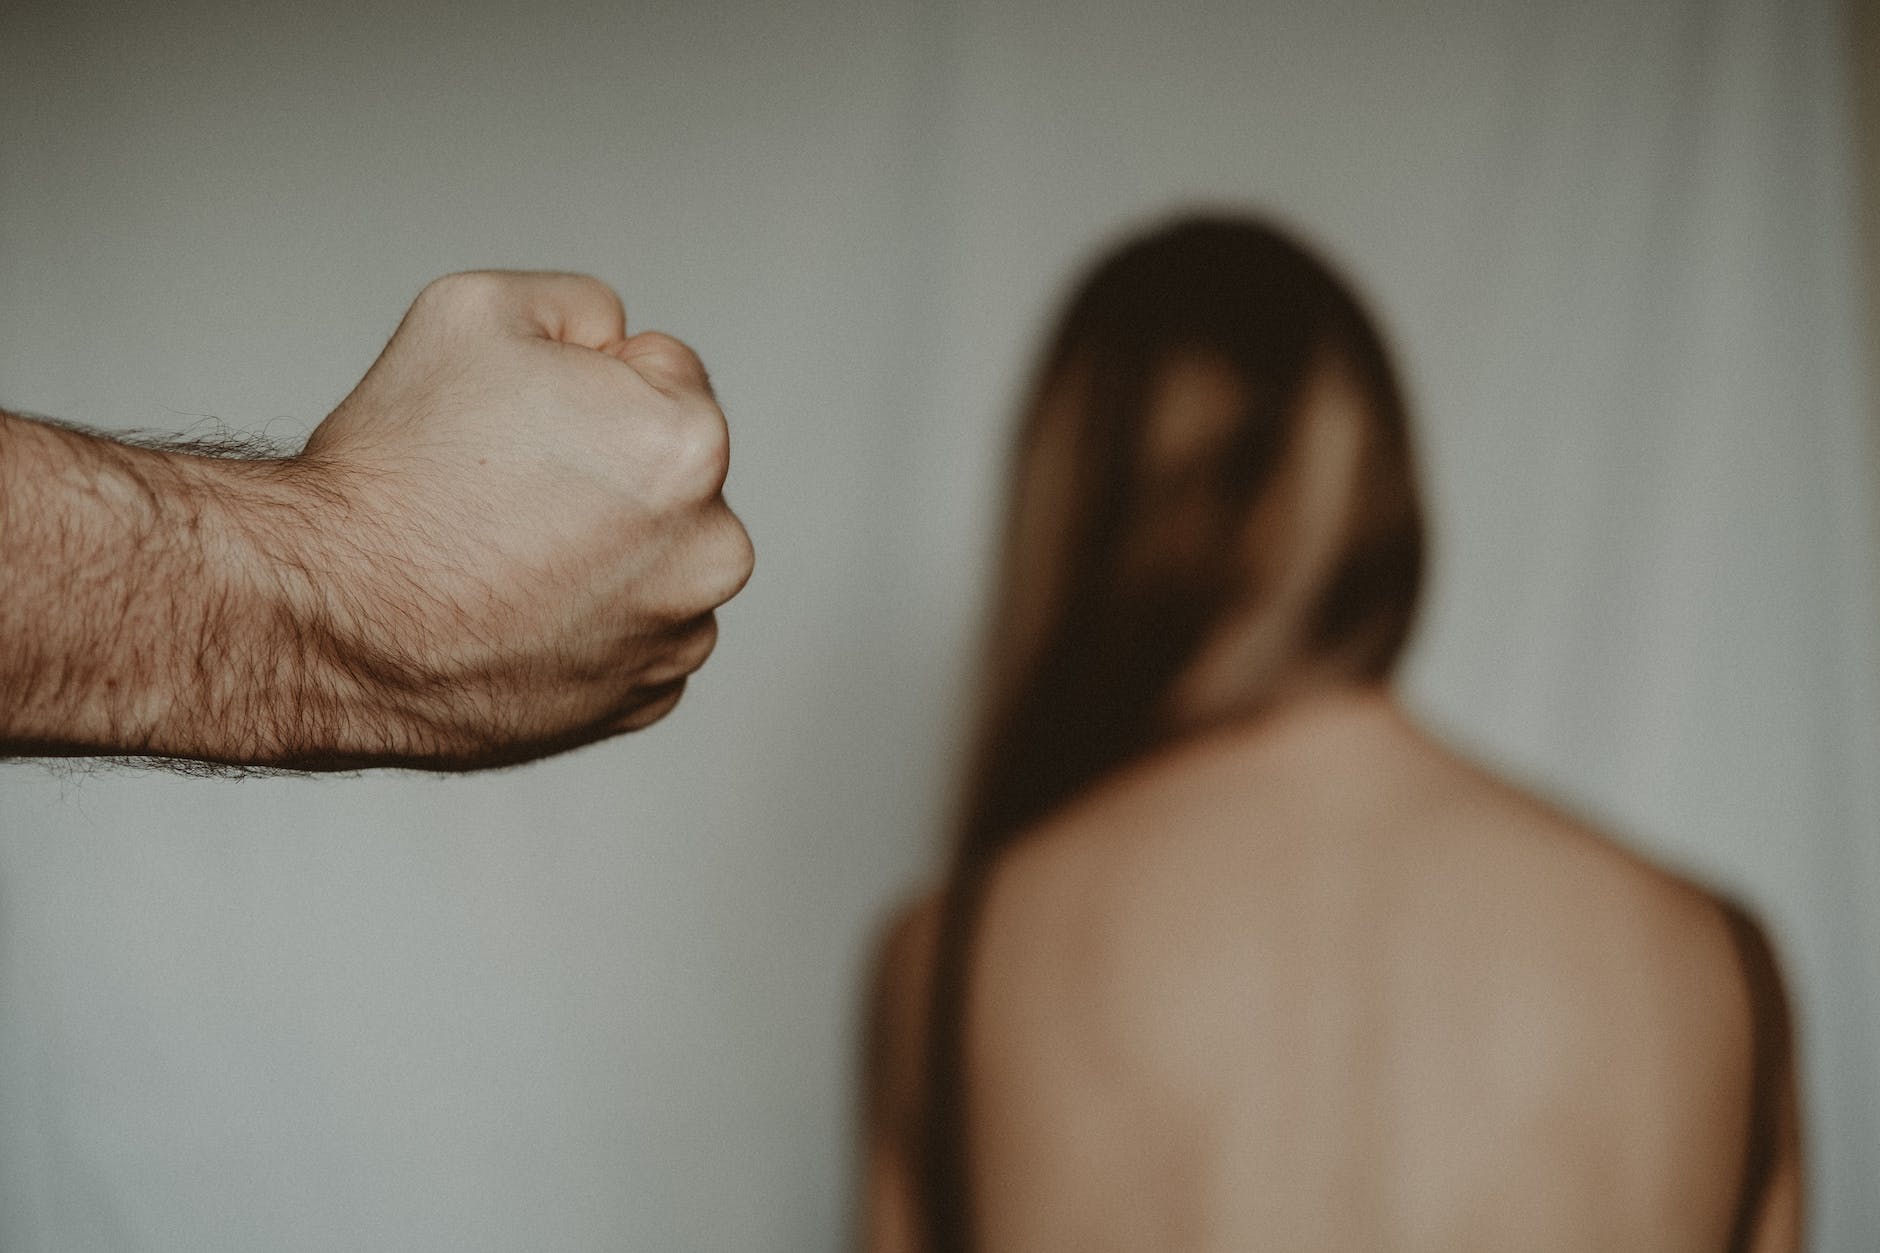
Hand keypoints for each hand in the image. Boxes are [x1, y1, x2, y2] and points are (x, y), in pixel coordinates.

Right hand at [274, 271, 753, 765]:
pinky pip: (630, 637)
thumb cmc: (391, 477)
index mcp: (690, 447)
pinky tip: (513, 615)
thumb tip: (616, 341)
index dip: (583, 381)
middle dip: (603, 468)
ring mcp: (678, 639)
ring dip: (600, 551)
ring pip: (652, 559)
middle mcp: (709, 552)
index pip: (663, 372)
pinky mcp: (641, 703)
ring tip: (501, 557)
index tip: (520, 424)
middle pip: (667, 473)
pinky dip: (584, 625)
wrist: (324, 619)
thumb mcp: (477, 310)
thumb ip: (581, 306)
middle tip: (502, 491)